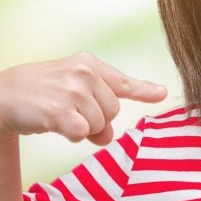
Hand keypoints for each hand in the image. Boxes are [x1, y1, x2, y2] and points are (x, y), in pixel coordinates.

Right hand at [0, 52, 166, 144]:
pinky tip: (53, 123)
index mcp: (88, 64)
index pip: (122, 81)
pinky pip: (82, 134)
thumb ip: (99, 105)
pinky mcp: (60, 111)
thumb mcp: (70, 86)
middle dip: (96, 119)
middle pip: (113, 112)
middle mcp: (83, 73)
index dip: (143, 90)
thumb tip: (111, 137)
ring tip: (58, 114)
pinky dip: (70, 135)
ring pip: (100, 125)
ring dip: (81, 128)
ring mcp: (72, 91)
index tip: (161, 94)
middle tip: (70, 112)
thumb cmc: (38, 93)